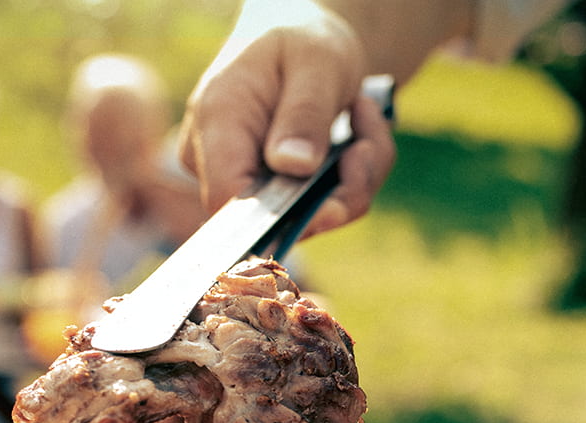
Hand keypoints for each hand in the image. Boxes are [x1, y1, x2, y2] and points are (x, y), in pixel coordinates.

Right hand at [178, 0, 393, 235]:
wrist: (304, 41)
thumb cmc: (303, 40)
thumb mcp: (316, 61)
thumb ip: (304, 113)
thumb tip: (293, 167)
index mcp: (217, 121)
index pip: (227, 199)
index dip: (276, 216)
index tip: (334, 202)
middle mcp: (217, 160)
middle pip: (272, 218)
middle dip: (337, 193)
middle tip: (368, 143)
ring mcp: (243, 180)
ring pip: (304, 219)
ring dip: (353, 182)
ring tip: (365, 117)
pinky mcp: (272, 193)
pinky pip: (318, 210)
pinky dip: (352, 179)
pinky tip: (360, 132)